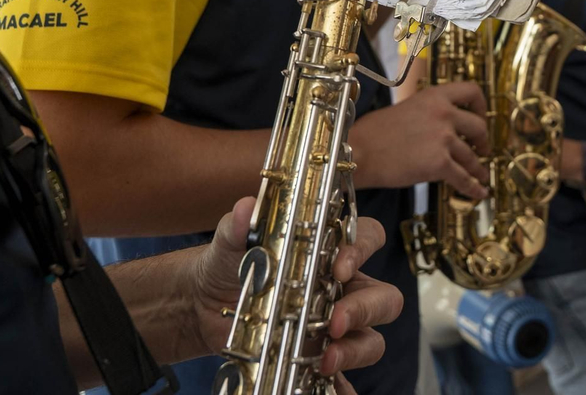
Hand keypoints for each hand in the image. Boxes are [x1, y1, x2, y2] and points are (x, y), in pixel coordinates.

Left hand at [192, 199, 403, 388]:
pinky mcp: (317, 357)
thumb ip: (241, 224)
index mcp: (330, 251)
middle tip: (336, 321)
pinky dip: (341, 387)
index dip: (362, 251)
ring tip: (326, 360)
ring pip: (371, 339)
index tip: (339, 266)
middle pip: (383, 297)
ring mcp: (333, 327)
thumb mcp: (231, 240)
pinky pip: (343, 378)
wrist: (203, 304)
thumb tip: (248, 208)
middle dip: (365, 310)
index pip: (368, 239)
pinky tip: (324, 388)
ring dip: (355, 351)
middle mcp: (342, 289)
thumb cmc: (229, 262)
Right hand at [349, 81, 489, 198]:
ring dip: (478, 169)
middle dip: (483, 141)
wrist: (359, 151)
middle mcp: (443, 113)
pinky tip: (479, 192)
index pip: (472, 91)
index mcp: (434, 96)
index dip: (481, 107)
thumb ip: (429, 113)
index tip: (481, 117)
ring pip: (472, 157)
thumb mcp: (406, 108)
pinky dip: (474, 187)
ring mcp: (443, 138)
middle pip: (479, 127)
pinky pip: (464, 178)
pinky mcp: (439, 163)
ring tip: (480, 175)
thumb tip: (443, 127)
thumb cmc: (373, 133)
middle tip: (482, 149)